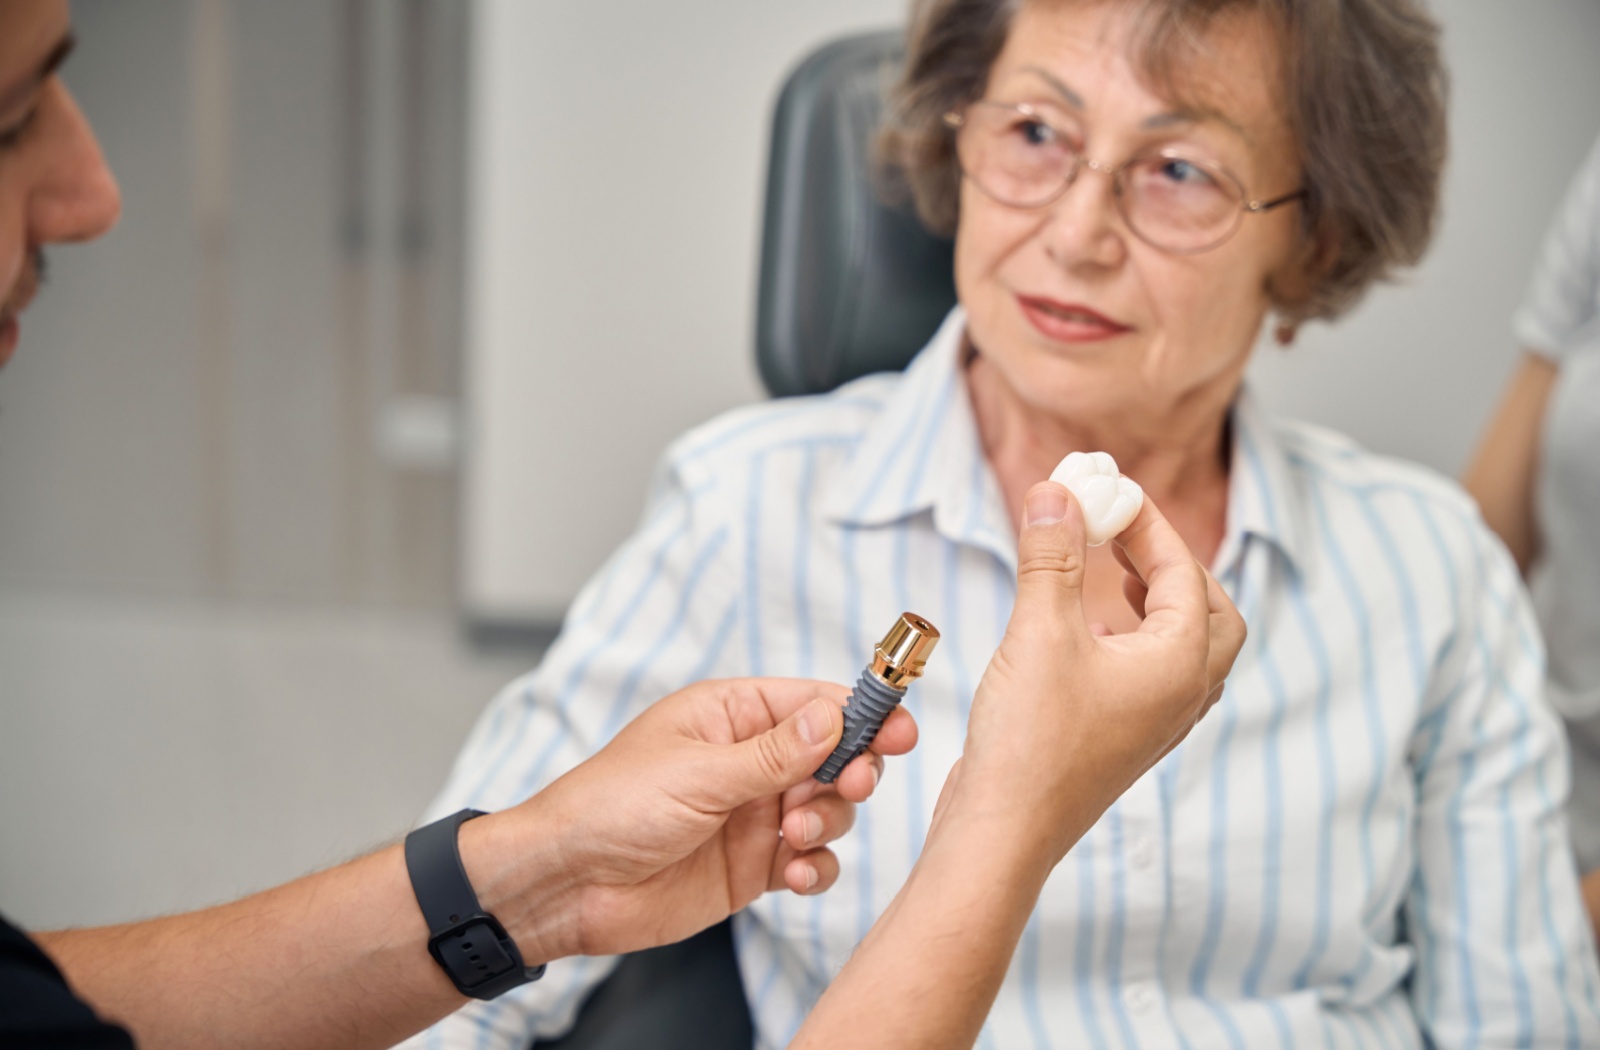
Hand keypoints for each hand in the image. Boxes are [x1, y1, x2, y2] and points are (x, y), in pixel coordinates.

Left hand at [500, 678, 916, 959]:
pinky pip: (810, 860)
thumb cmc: (612, 806)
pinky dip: (816, 866)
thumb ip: (776, 753)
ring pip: (829, 809)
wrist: (568, 884)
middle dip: (851, 772)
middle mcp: (749, 761)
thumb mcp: (699, 772)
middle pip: (834, 756)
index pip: (813, 703)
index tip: (898, 730)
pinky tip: (797, 873)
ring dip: (828, 821)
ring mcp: (754, 814)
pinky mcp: (753, 866)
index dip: (861, 714)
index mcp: (731, 715)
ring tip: (794, 837)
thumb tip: (836, 718)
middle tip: (850, 786)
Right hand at [938, 481, 1244, 866]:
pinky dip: (1131, 639)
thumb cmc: (1031, 741)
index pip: (1184, 573)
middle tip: (1127, 534)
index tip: (1110, 491)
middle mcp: (1181, 696)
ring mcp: (1155, 724)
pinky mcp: (1121, 740)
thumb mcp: (1038, 631)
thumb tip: (1057, 492)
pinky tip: (1081, 630)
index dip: (1148, 524)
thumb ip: (1051, 556)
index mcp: (1180, 665)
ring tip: (1109, 573)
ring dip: (1156, 603)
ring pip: (1185, 649)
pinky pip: (1151, 676)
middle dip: (1174, 566)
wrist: (1004, 832)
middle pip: (1213, 615)